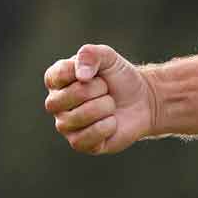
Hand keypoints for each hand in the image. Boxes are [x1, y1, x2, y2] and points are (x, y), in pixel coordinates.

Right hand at [43, 43, 157, 153]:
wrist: (143, 100)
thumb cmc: (119, 77)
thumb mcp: (107, 57)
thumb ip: (90, 54)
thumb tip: (80, 75)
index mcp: (56, 80)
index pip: (59, 75)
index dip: (86, 72)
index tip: (98, 73)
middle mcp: (55, 104)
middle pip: (70, 96)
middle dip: (98, 90)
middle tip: (106, 90)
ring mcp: (65, 125)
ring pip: (80, 117)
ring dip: (105, 107)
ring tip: (110, 105)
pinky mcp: (79, 143)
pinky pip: (88, 136)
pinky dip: (107, 126)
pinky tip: (111, 122)